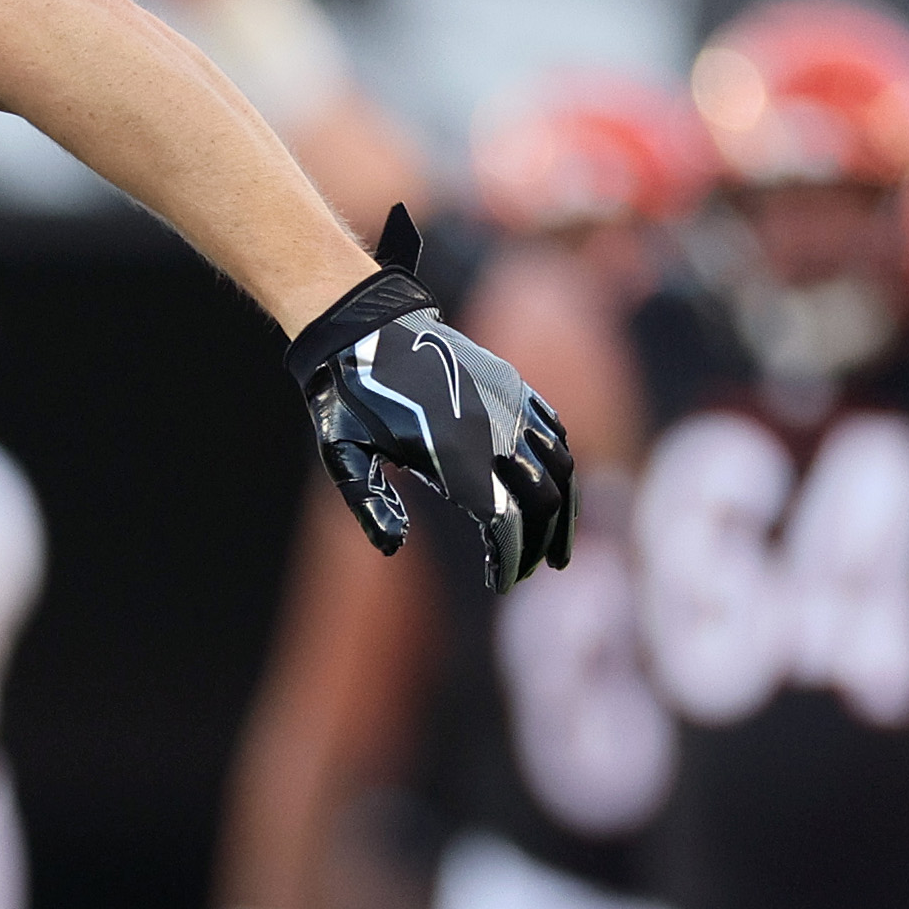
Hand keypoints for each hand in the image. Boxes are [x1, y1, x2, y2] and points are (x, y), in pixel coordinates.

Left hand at [288, 210, 576, 588]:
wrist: (364, 326)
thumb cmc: (348, 398)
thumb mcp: (342, 454)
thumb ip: (369, 503)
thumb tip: (391, 548)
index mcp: (455, 453)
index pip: (505, 521)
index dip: (511, 558)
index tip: (502, 582)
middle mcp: (492, 429)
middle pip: (543, 499)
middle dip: (541, 542)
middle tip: (528, 570)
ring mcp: (509, 403)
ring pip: (562, 465)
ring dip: (565, 509)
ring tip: (558, 545)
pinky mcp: (512, 384)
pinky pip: (555, 429)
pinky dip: (563, 464)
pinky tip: (558, 489)